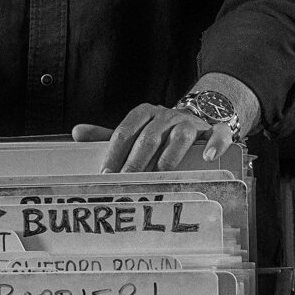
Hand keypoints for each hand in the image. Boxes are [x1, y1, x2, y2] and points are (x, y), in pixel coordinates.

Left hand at [74, 102, 240, 171]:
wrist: (200, 117)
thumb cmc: (162, 131)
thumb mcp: (135, 131)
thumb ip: (108, 135)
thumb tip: (77, 133)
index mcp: (146, 114)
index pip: (126, 129)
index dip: (115, 151)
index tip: (106, 173)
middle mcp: (168, 115)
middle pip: (150, 136)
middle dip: (137, 160)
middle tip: (127, 181)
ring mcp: (192, 123)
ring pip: (181, 135)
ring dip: (169, 156)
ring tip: (160, 175)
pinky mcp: (214, 131)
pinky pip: (217, 135)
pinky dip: (213, 145)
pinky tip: (207, 157)